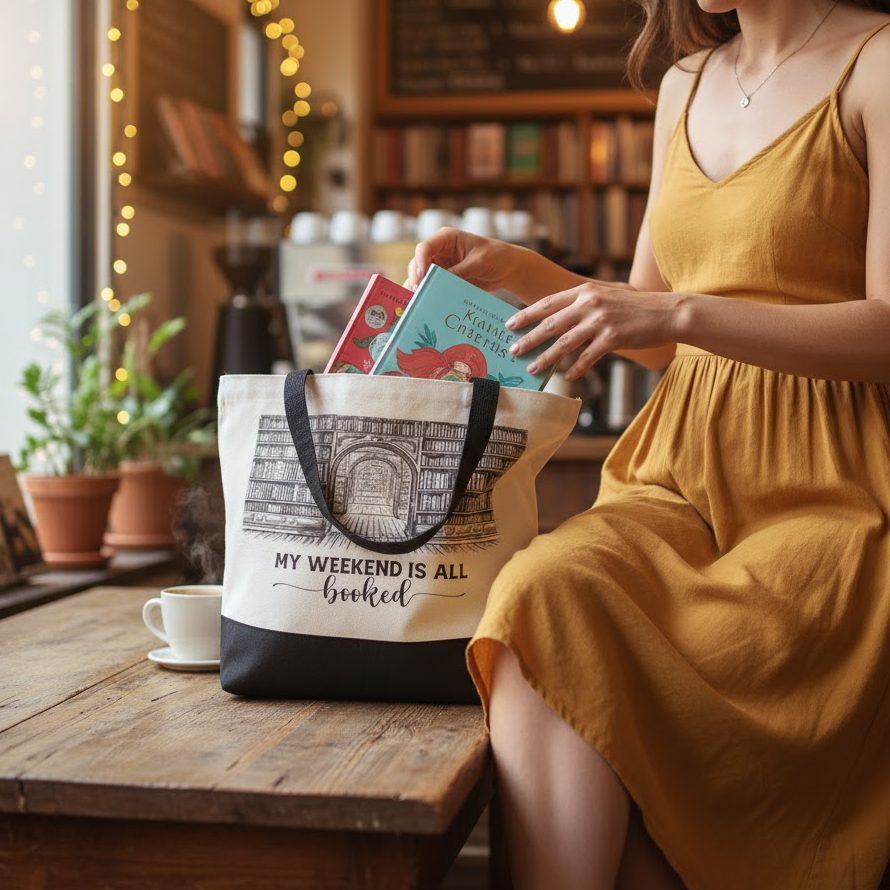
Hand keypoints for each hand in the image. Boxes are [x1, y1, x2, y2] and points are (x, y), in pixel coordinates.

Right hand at [406, 227, 521, 291]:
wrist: (507, 268)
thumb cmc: (496, 256)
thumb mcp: (478, 263)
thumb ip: (459, 272)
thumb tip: (439, 284)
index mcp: (447, 239)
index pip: (425, 247)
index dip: (420, 262)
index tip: (423, 278)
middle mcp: (440, 251)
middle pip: (418, 263)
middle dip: (416, 278)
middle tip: (418, 293)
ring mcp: (441, 266)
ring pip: (421, 277)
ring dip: (418, 288)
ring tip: (417, 301)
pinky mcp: (445, 280)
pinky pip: (432, 287)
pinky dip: (427, 295)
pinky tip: (424, 305)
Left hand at [505, 282, 681, 379]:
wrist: (666, 312)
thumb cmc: (634, 307)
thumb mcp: (605, 297)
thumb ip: (582, 305)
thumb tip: (557, 320)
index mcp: (584, 291)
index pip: (548, 303)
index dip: (527, 314)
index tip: (510, 324)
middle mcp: (589, 304)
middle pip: (550, 324)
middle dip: (528, 338)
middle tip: (512, 350)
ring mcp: (600, 321)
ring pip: (564, 343)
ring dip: (545, 357)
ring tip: (532, 368)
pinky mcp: (612, 338)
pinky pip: (587, 357)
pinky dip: (576, 368)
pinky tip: (567, 377)